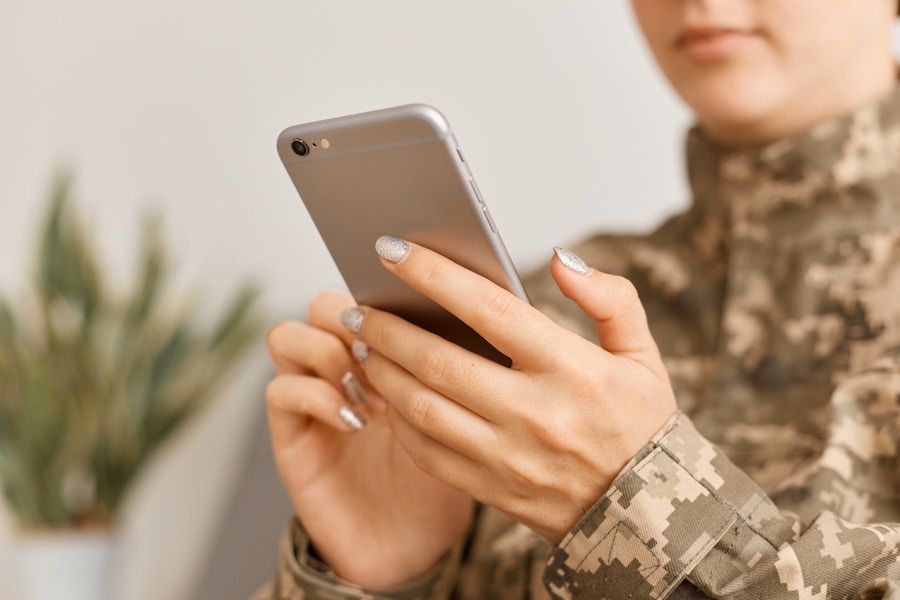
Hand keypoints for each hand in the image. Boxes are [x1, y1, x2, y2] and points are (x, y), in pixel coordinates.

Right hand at [266, 290, 472, 587]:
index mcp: (387, 350)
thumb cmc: (446, 473)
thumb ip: (461, 362)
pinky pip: (282, 392)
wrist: (417, 544)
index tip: (421, 296)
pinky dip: (317, 396)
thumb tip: (471, 311)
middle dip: (355, 317)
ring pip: (287, 336)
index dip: (386, 283)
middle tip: (390, 346)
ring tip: (369, 385)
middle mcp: (343, 367)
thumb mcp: (469, 410)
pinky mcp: (291, 436)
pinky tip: (354, 419)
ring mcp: (312, 398)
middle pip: (326, 304)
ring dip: (329, 352)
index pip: (371, 290)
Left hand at [345, 239, 676, 542]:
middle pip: (438, 361)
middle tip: (357, 308)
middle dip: (386, 328)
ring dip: (382, 373)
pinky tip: (386, 397)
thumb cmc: (639, 425)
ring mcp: (509, 457)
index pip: (488, 309)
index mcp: (571, 370)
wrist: (647, 516)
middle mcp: (535, 413)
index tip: (392, 249)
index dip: (434, 274)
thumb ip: (610, 299)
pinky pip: (427, 453)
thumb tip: (560, 259)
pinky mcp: (491, 488)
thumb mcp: (642, 355)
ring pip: (422, 408)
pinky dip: (398, 421)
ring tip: (362, 348)